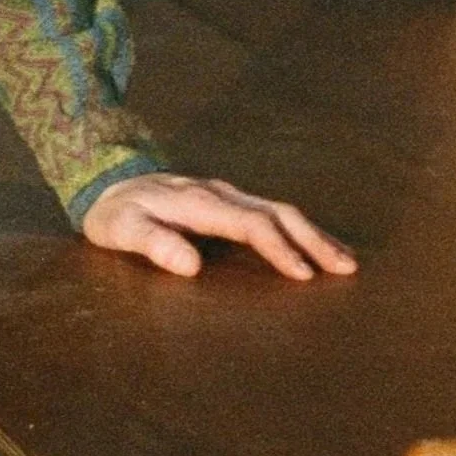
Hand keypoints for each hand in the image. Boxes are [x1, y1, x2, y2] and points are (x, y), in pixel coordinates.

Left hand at [81, 171, 355, 282]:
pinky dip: (299, 228)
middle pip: (278, 212)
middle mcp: (221, 194)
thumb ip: (154, 244)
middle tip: (346, 267)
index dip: (279, 248)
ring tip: (345, 260)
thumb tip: (191, 267)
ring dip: (313, 234)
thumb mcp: (122, 230)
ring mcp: (227, 195)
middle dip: (313, 239)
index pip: (251, 225)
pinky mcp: (228, 201)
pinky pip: (271, 212)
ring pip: (280, 210)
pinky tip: (313, 245)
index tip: (304, 275)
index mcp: (200, 203)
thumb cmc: (116, 213)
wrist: (108, 180)